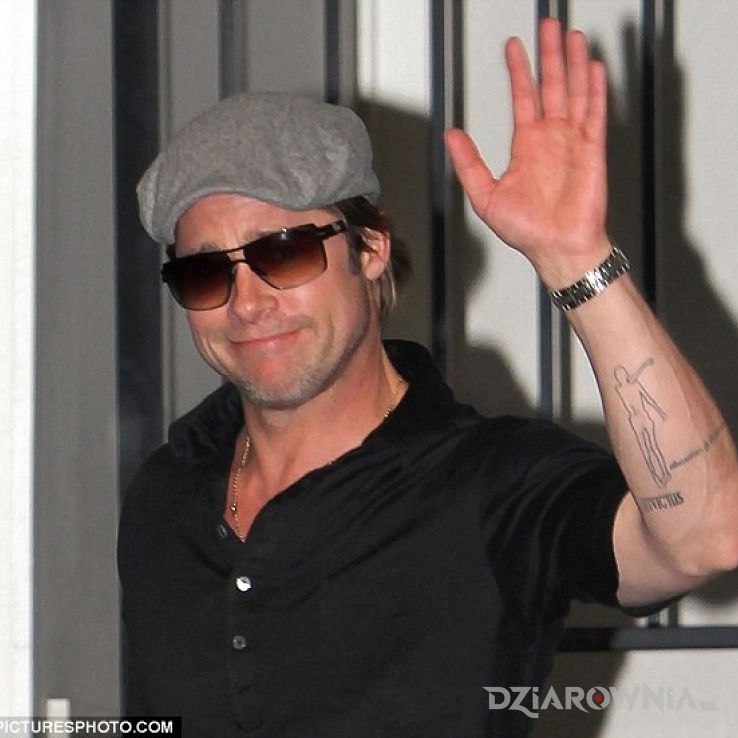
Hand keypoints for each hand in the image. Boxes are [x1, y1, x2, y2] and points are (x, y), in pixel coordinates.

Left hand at [445, 18, 610, 287]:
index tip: (513, 46)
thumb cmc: (527, 230)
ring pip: (573, 91)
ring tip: (570, 35)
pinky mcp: (592, 150)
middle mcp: (550, 139)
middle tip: (546, 25)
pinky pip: (594, 112)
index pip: (522, 97)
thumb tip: (451, 135)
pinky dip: (594, 89)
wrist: (557, 248)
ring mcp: (572, 141)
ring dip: (571, 63)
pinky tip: (591, 67)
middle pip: (550, 85)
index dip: (518, 70)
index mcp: (526, 146)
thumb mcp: (485, 196)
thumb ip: (468, 163)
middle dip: (548, 54)